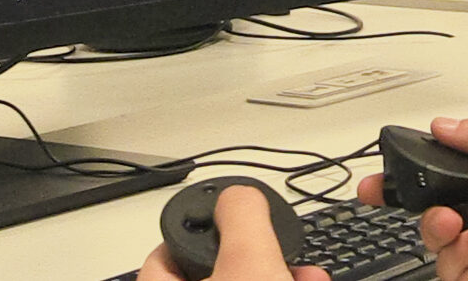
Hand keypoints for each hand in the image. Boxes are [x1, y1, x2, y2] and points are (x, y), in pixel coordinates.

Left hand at [136, 185, 327, 280]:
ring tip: (307, 273)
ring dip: (280, 274)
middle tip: (279, 251)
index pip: (161, 255)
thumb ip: (242, 215)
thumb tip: (238, 194)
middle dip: (257, 256)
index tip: (224, 224)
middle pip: (214, 271)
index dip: (195, 232)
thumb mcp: (249, 259)